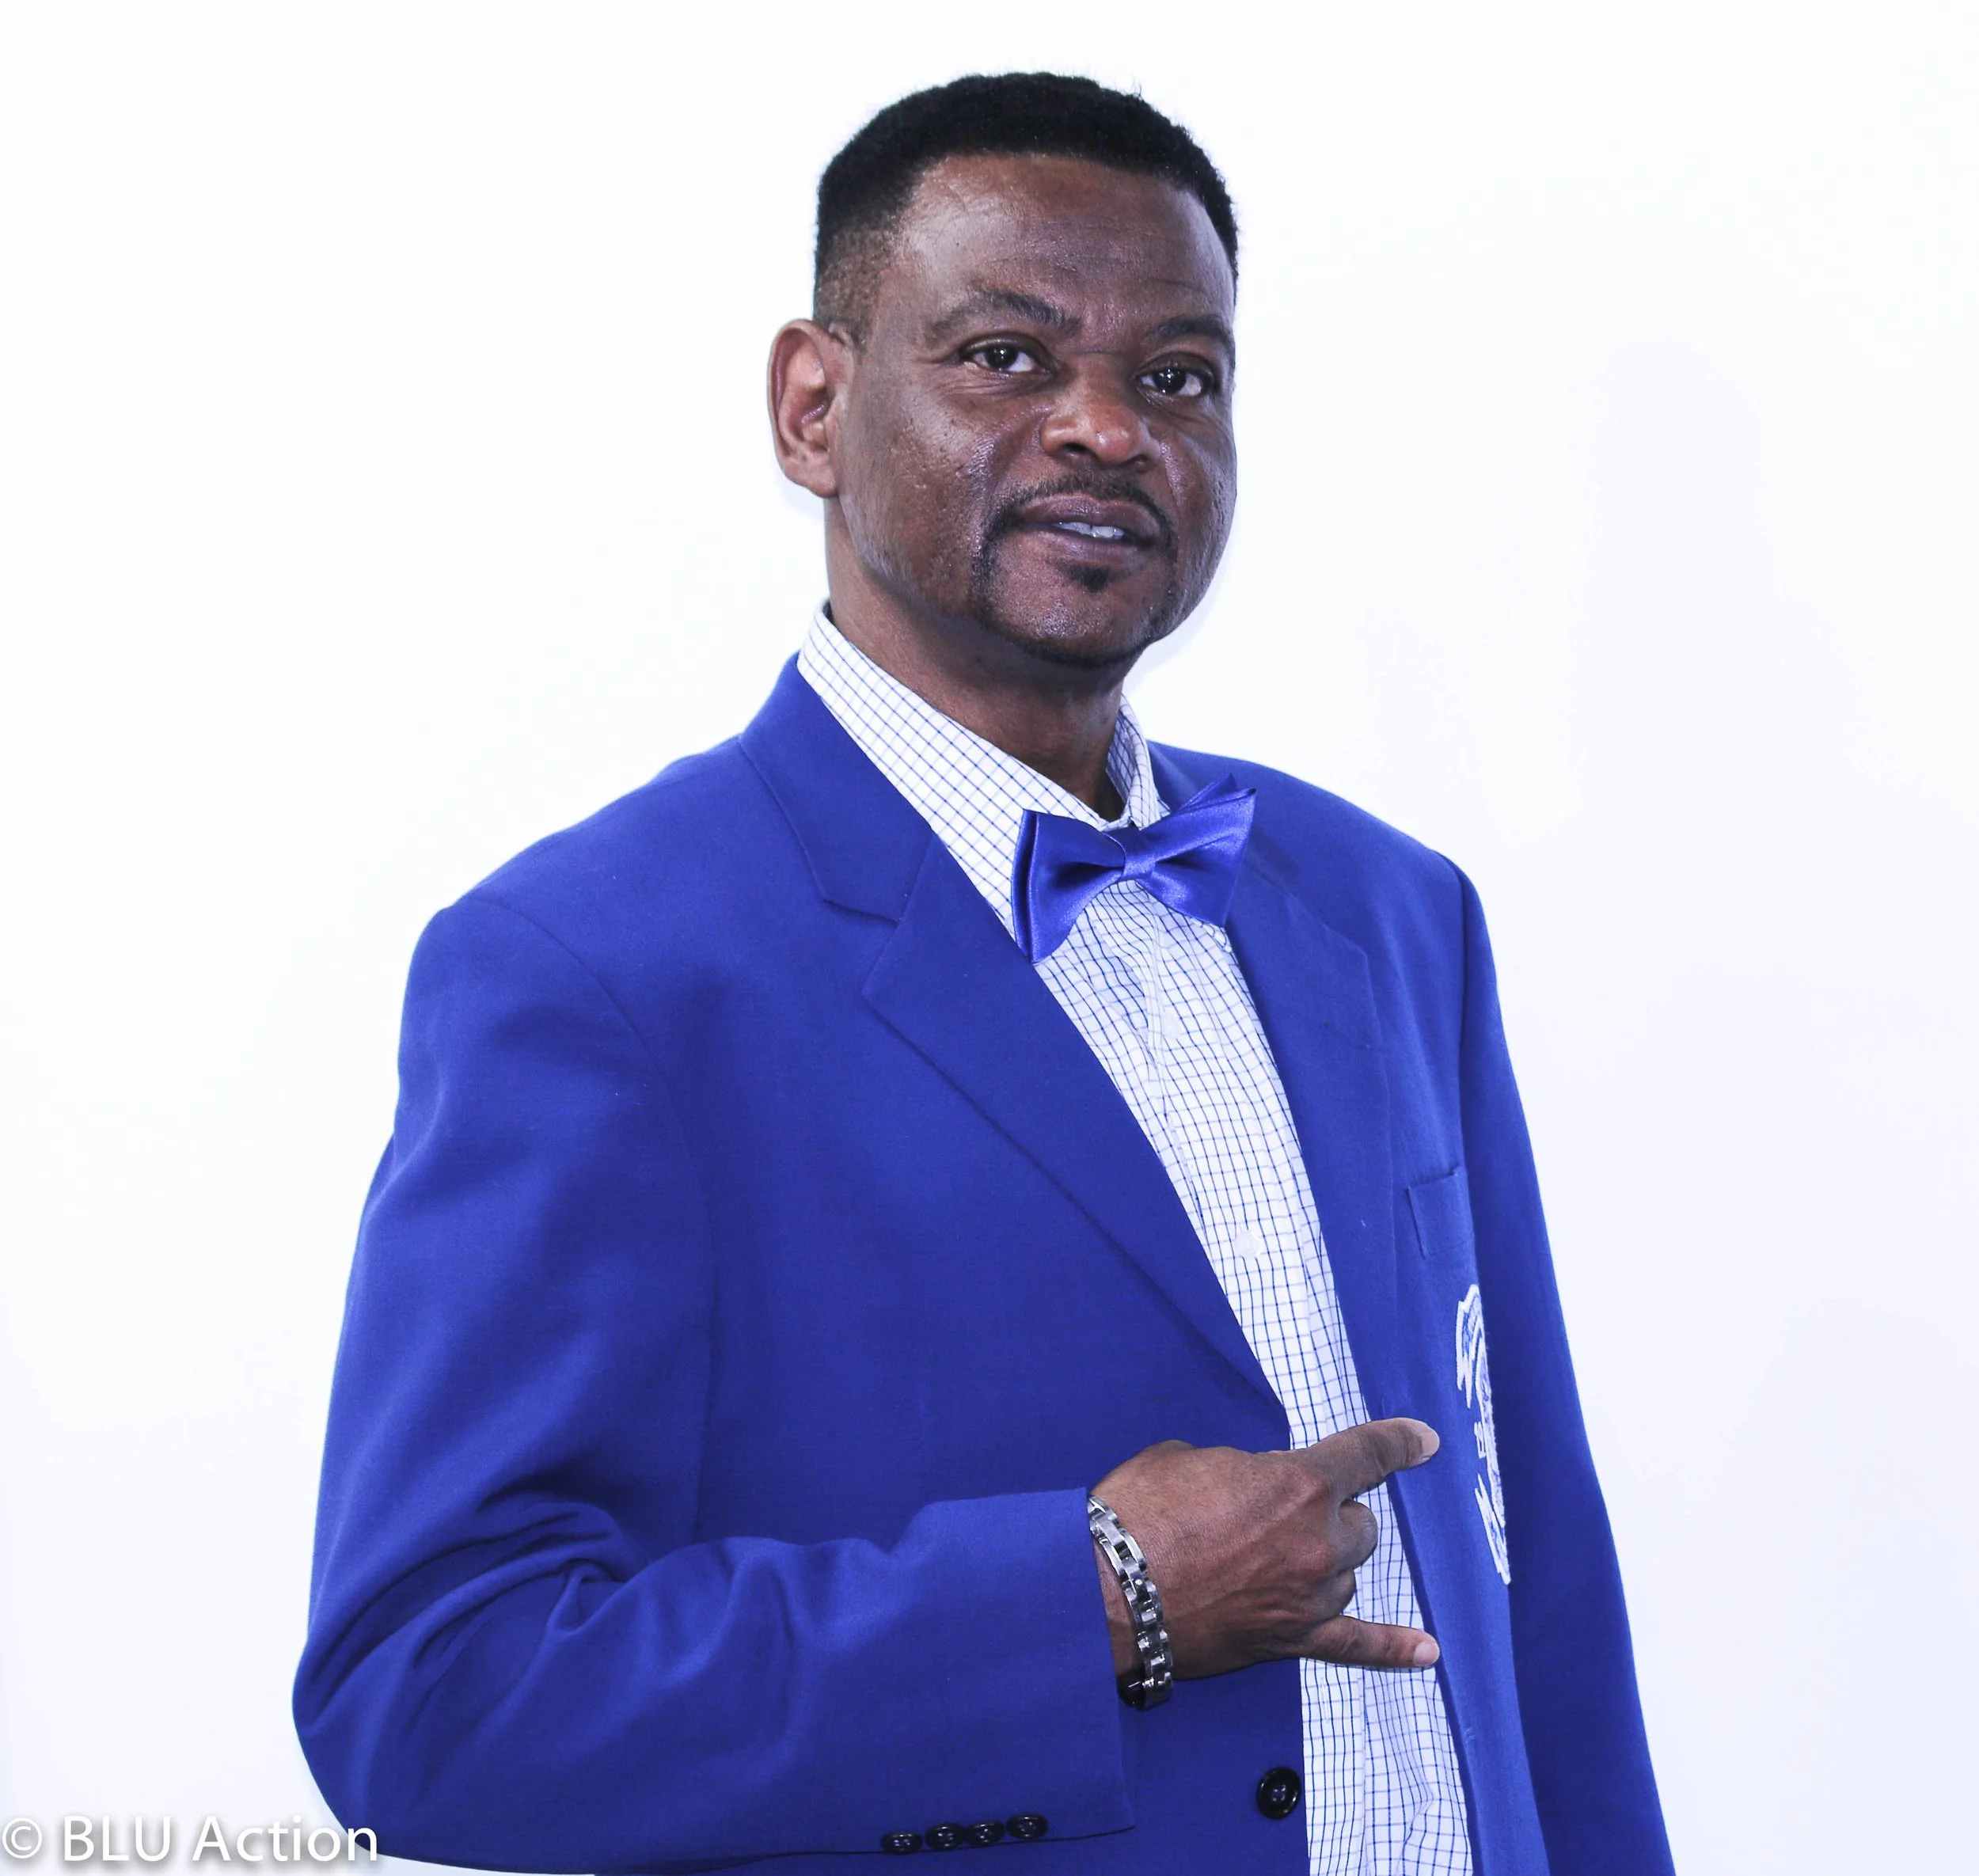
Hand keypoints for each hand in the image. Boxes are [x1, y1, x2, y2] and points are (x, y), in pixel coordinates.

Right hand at [1090, 1419, 1441, 1678]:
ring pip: (1348, 1574)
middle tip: (1284, 1513)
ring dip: (1326, 1560)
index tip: (1423, 1441)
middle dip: (1332, 1513)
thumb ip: (1238, 1470)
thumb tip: (1247, 1488)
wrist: (1105, 1591)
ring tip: (1281, 1556)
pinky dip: (1393, 1648)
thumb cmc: (1138, 1513)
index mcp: (1298, 1484)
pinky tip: (1425, 1652)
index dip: (1398, 1443)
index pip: (1365, 1455)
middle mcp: (1318, 1542)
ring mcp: (1309, 1596)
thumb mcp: (1188, 1458)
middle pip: (1360, 1525)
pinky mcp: (1289, 1640)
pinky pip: (1355, 1646)